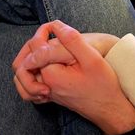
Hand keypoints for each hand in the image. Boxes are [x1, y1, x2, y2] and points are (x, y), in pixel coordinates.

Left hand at [16, 20, 134, 134]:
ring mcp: (46, 91)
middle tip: (51, 34)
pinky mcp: (50, 94)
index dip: (44, 31)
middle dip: (36, 43)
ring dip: (32, 55)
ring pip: (25, 71)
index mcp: (50, 74)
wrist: (108, 108)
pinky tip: (48, 62)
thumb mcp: (92, 58)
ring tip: (47, 45)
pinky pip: (31, 82)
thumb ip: (72, 40)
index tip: (56, 26)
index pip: (35, 46)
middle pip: (26, 58)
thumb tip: (55, 25)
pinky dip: (33, 71)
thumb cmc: (103, 85)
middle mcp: (43, 84)